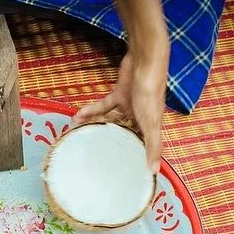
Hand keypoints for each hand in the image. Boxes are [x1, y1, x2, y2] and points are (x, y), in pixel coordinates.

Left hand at [73, 48, 167, 172]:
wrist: (145, 62)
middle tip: (93, 155)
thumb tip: (153, 171)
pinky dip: (92, 110)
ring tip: (79, 135)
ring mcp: (129, 105)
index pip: (141, 146)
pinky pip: (103, 106)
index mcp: (149, 126)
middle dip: (109, 143)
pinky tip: (79, 116)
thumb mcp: (152, 123)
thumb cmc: (151, 92)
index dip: (131, 156)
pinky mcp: (119, 93)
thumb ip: (153, 146)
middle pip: (123, 134)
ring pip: (110, 120)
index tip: (118, 169)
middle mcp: (139, 117)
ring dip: (95, 126)